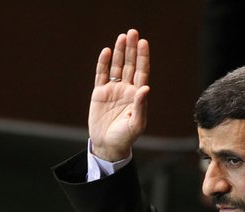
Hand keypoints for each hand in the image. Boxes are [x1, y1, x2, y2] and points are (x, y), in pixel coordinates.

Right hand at [88, 29, 149, 161]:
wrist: (107, 146)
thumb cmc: (125, 138)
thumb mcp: (136, 124)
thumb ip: (140, 106)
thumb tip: (145, 87)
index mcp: (137, 96)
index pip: (141, 72)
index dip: (143, 57)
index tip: (143, 43)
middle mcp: (126, 89)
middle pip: (130, 65)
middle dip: (131, 49)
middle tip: (133, 32)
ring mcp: (113, 90)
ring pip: (117, 66)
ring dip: (119, 52)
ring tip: (122, 37)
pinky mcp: (100, 93)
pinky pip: (101, 74)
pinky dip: (103, 63)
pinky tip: (106, 51)